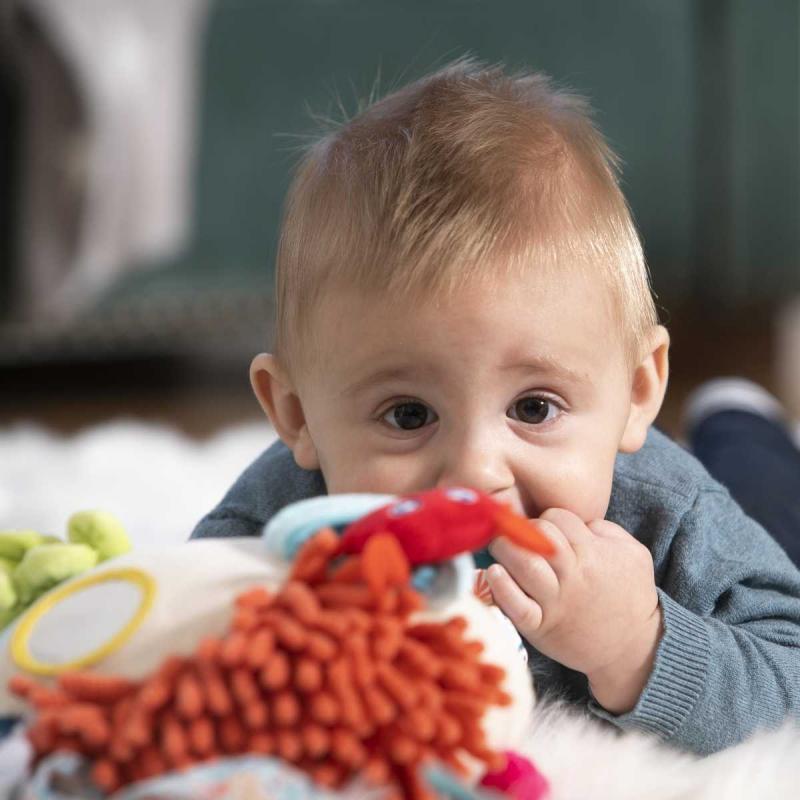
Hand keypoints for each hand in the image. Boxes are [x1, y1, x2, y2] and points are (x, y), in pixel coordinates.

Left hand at [486, 508, 661, 712]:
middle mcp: (574, 575)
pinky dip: (502, 589)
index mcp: (594, 553)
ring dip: (505, 550)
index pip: (558, 518)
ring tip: (498, 546)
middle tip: (511, 532)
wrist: (636, 648)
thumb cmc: (632, 596)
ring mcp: (557, 602)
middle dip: (521, 528)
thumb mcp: (634, 554)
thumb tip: (579, 519)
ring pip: (525, 565)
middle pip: (539, 536)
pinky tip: (493, 574)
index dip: (548, 518)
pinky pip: (518, 607)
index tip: (545, 529)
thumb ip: (607, 530)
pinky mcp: (542, 628)